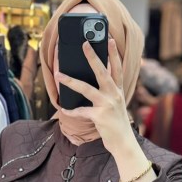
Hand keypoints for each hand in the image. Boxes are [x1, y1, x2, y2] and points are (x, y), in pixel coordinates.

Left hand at [57, 36, 133, 152]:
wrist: (123, 143)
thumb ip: (108, 92)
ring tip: (59, 74)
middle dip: (93, 56)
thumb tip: (93, 81)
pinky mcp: (99, 116)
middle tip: (84, 43)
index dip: (114, 53)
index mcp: (118, 90)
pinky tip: (64, 109)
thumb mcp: (116, 105)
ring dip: (70, 81)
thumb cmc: (117, 123)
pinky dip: (72, 111)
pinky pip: (81, 111)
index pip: (117, 68)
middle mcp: (114, 95)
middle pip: (102, 72)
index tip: (110, 39)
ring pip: (86, 88)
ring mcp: (107, 105)